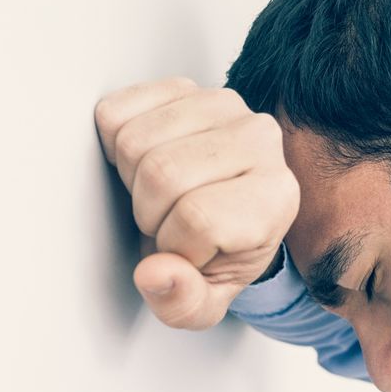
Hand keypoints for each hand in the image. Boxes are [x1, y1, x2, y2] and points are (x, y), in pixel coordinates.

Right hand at [94, 77, 299, 328]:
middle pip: (161, 174)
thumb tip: (154, 274)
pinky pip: (116, 113)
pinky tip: (145, 166)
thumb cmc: (220, 255)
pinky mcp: (182, 86)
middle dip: (149, 215)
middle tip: (170, 224)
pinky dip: (114, 149)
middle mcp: (259, 138)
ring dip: (131, 182)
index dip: (177, 246)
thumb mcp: (206, 302)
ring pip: (135, 142)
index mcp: (276, 196)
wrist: (226, 214)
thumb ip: (183, 304)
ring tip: (161, 198)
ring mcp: (221, 104)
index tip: (191, 252)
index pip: (200, 218)